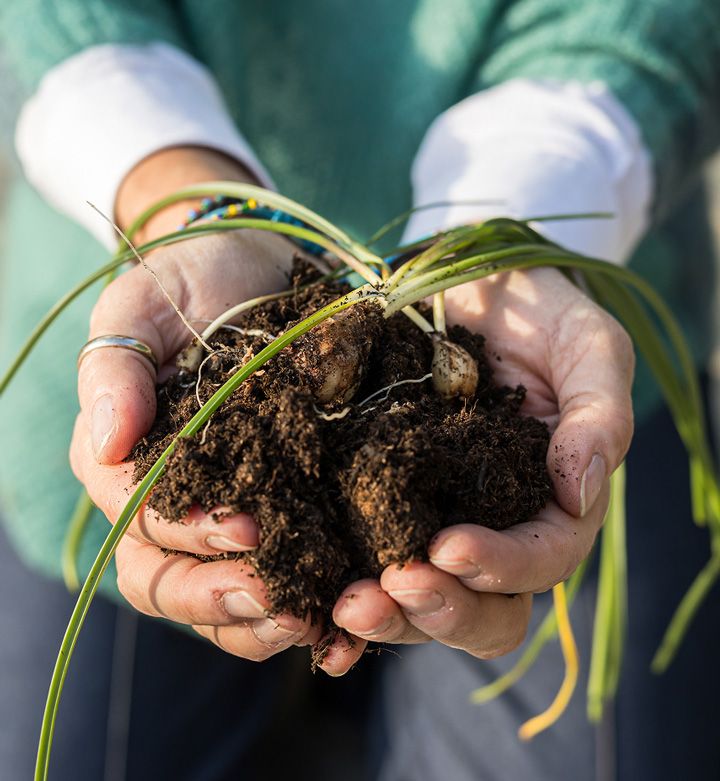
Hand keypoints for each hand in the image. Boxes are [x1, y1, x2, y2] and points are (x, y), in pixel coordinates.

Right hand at [71, 228, 324, 658]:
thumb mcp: (145, 304)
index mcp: (125, 465)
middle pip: (175, 585)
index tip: (249, 527)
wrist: (266, 272)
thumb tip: (107, 441)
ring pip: (228, 602)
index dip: (191, 537)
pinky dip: (312, 609)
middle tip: (286, 600)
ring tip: (323, 624)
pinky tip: (349, 623)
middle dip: (229, 600)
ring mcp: (228, 516)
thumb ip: (117, 366)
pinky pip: (286, 580)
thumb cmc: (196, 280)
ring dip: (270, 622)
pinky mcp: (285, 513)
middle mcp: (169, 505)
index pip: (141, 526)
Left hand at [326, 267, 632, 671]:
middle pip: (483, 607)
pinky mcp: (380, 497)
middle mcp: (494, 525)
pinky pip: (364, 555)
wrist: (470, 282)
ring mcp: (434, 516)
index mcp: (551, 503)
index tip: (450, 547)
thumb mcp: (587, 346)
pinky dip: (341, 581)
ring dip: (388, 614)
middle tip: (393, 588)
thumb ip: (600, 414)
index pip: (542, 559)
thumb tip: (579, 493)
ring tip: (346, 602)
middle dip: (440, 609)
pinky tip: (313, 583)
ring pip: (421, 599)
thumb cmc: (539, 312)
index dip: (503, 567)